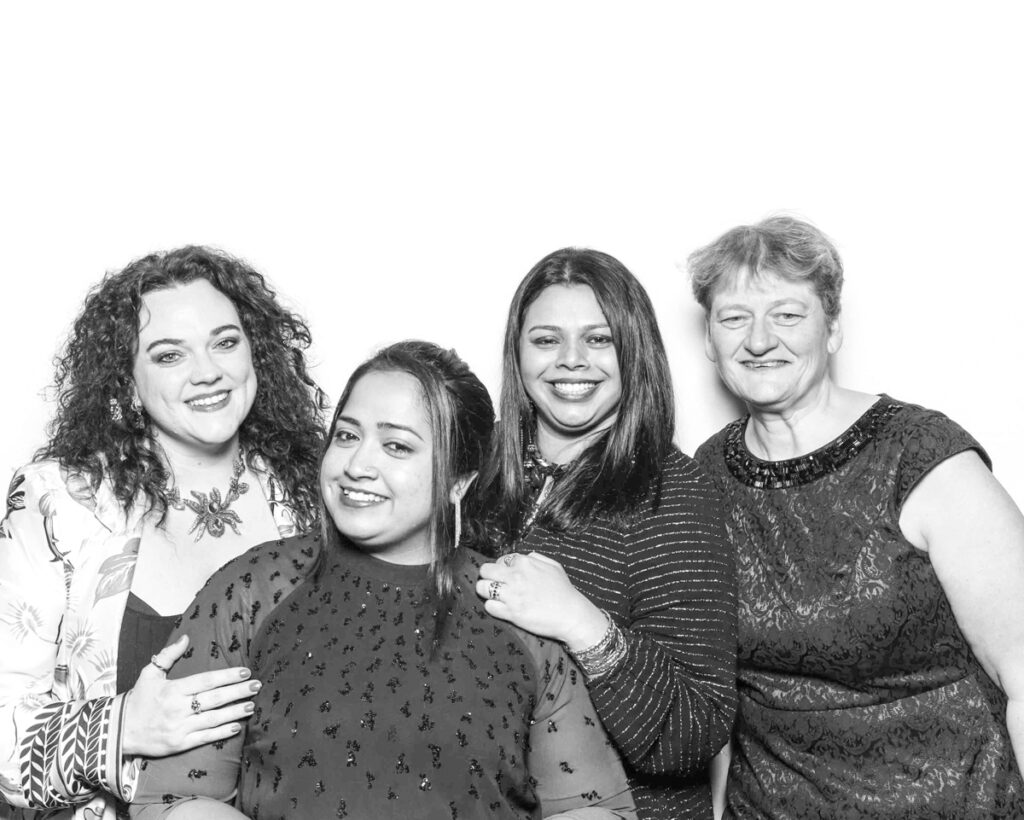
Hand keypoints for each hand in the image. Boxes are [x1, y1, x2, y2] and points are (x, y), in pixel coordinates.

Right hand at [122, 634, 260, 756]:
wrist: (118, 731)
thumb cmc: (138, 699)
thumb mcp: (149, 673)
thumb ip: (169, 655)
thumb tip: (187, 637)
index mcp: (173, 689)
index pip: (207, 680)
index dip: (228, 676)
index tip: (246, 671)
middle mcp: (178, 708)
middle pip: (214, 698)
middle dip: (238, 692)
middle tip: (257, 686)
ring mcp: (179, 728)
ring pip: (213, 718)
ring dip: (234, 711)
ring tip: (251, 705)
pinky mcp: (179, 744)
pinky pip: (205, 737)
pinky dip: (222, 732)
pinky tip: (236, 726)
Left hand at [476, 552, 606, 649]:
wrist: (572, 615)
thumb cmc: (564, 591)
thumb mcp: (553, 566)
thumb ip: (536, 558)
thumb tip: (524, 557)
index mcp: (525, 563)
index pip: (500, 559)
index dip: (501, 568)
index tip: (505, 576)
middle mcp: (515, 576)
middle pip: (485, 570)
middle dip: (488, 576)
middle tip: (495, 584)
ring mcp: (512, 595)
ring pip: (481, 588)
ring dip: (485, 592)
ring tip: (494, 596)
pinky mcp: (511, 613)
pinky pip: (489, 607)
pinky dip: (492, 607)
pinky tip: (501, 608)